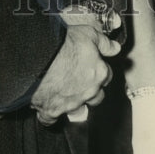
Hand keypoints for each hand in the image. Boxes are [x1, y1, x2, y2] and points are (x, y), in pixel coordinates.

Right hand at [31, 6, 121, 125]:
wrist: (39, 57)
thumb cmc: (63, 44)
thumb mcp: (88, 34)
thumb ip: (104, 43)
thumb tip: (115, 48)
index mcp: (98, 74)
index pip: (107, 76)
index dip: (101, 70)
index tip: (95, 66)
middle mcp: (88, 92)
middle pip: (97, 97)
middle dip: (92, 91)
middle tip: (82, 81)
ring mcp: (70, 104)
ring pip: (78, 111)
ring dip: (75, 105)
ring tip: (67, 95)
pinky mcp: (52, 111)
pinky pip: (51, 119)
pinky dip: (50, 115)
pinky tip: (48, 107)